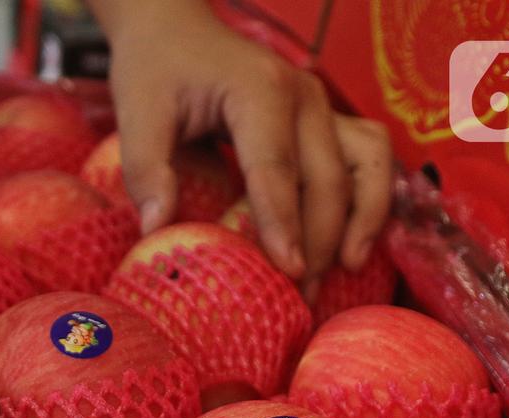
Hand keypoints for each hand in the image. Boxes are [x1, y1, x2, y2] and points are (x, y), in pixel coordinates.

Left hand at [96, 0, 393, 290]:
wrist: (175, 30)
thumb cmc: (156, 70)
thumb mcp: (138, 113)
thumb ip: (146, 169)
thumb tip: (156, 229)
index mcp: (258, 90)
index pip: (276, 166)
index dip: (283, 222)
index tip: (289, 270)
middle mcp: (303, 96)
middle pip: (326, 177)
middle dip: (321, 241)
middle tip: (305, 297)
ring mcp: (321, 106)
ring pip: (366, 165)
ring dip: (361, 220)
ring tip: (343, 272)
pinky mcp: (326, 119)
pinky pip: (367, 158)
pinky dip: (370, 199)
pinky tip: (355, 242)